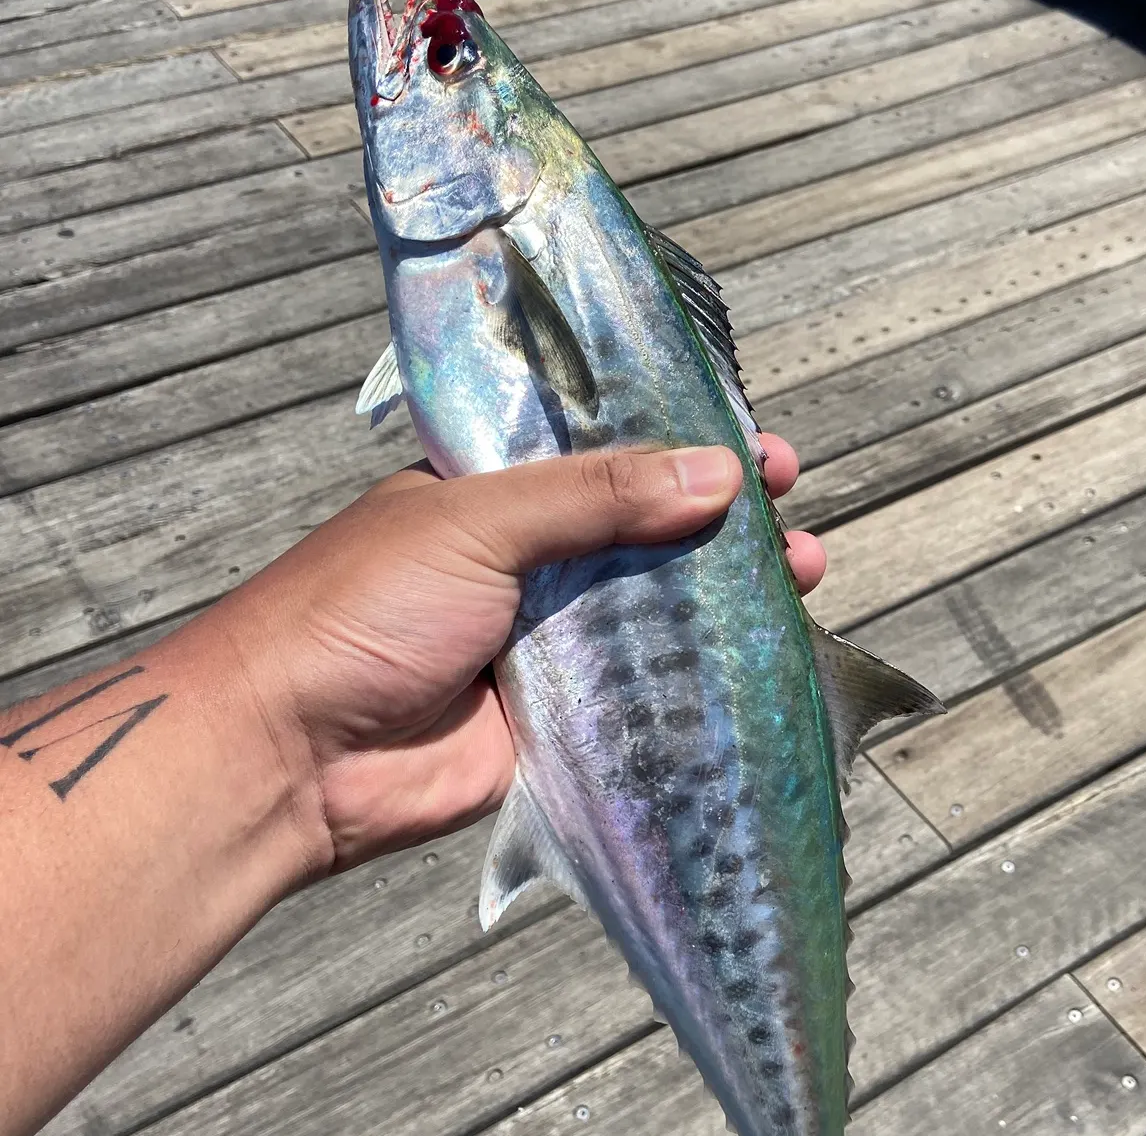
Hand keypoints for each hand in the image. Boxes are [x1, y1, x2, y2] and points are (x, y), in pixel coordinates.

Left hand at [209, 436, 824, 874]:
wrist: (289, 758)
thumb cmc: (362, 609)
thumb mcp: (477, 521)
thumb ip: (597, 496)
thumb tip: (719, 472)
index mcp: (499, 491)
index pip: (608, 449)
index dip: (681, 440)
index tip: (752, 439)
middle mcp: (531, 557)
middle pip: (648, 526)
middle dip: (722, 515)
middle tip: (790, 500)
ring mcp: (550, 637)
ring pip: (659, 606)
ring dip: (729, 591)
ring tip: (802, 571)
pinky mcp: (563, 713)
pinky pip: (648, 688)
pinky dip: (704, 674)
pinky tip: (769, 655)